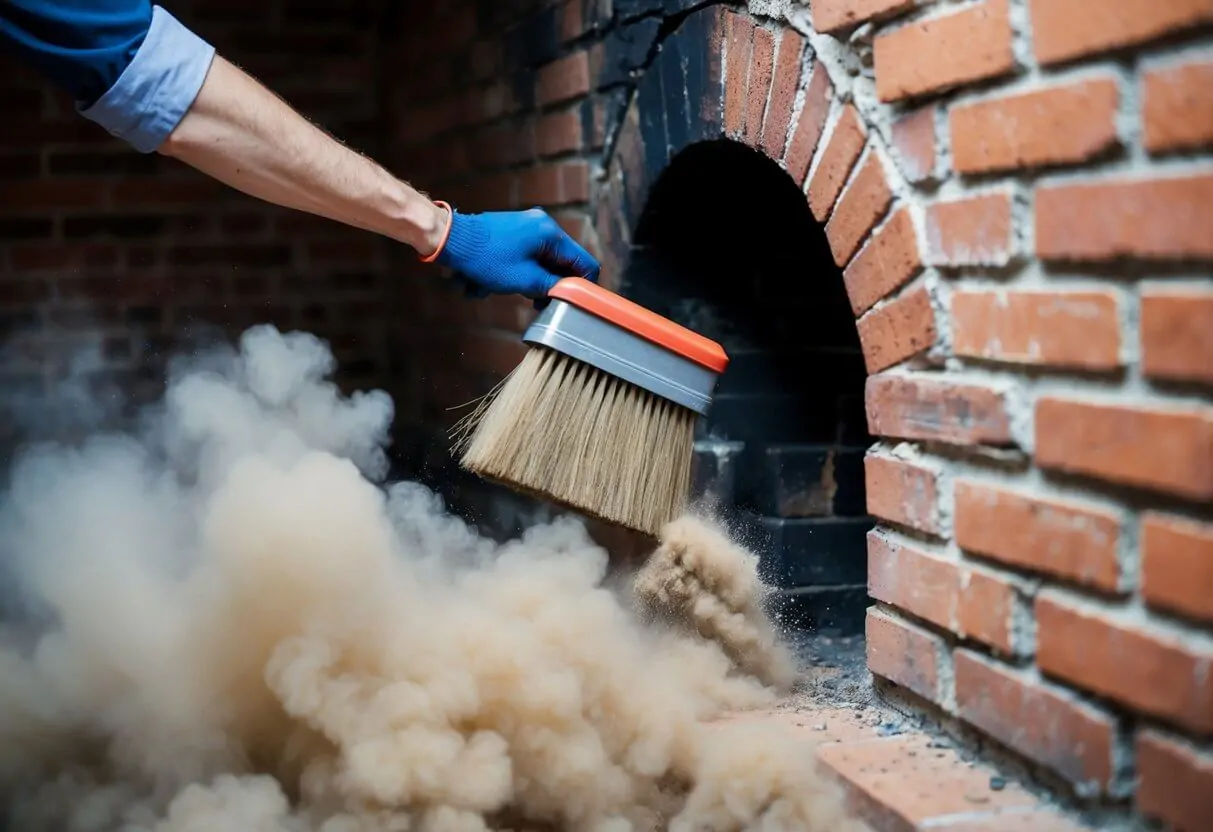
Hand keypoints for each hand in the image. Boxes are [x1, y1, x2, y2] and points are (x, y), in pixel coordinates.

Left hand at [429, 206, 600, 299]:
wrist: (452, 239)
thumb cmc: (486, 259)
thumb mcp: (525, 280)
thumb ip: (552, 286)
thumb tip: (568, 292)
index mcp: (551, 233)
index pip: (584, 262)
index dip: (584, 285)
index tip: (575, 302)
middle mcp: (543, 225)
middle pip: (564, 261)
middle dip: (554, 284)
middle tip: (540, 302)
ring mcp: (529, 225)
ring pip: (545, 260)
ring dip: (536, 279)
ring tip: (519, 291)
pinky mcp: (515, 230)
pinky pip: (529, 254)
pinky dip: (522, 270)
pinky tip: (504, 281)